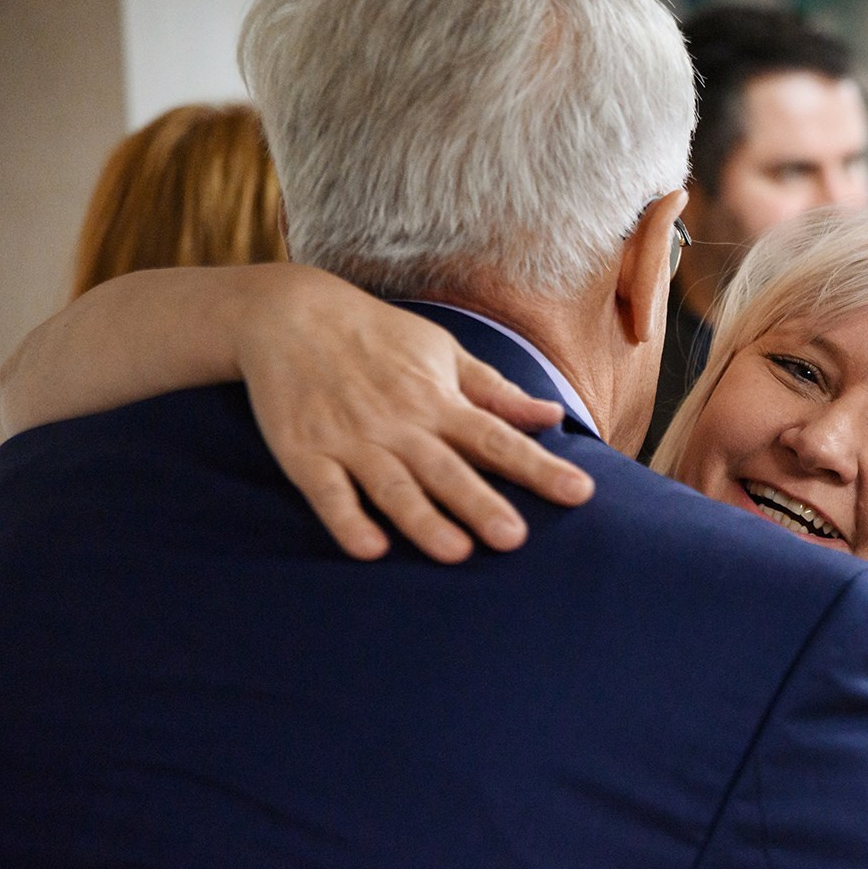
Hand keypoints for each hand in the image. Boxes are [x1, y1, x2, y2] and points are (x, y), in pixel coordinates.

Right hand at [240, 271, 595, 563]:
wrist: (287, 315)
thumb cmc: (378, 337)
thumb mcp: (444, 353)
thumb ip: (496, 392)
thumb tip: (552, 415)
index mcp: (439, 400)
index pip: (498, 438)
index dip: (540, 467)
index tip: (580, 492)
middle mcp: (400, 423)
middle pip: (447, 469)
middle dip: (481, 503)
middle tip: (515, 539)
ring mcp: (351, 439)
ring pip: (392, 486)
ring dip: (422, 520)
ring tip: (454, 553)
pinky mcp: (304, 453)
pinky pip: (327, 493)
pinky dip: (347, 520)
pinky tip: (369, 549)